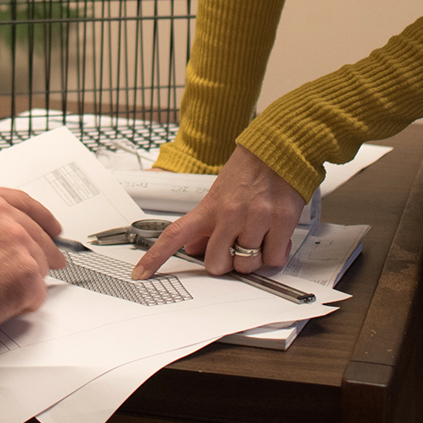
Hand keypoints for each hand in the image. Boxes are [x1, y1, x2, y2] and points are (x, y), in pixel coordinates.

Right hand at [0, 183, 65, 343]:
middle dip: (41, 253)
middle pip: (37, 234)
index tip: (51, 227)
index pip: (22, 202)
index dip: (41, 218)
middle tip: (45, 266)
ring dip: (26, 281)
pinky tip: (0, 303)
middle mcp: (0, 213)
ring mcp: (16, 240)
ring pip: (39, 264)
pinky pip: (37, 291)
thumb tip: (2, 236)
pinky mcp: (26, 270)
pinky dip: (24, 302)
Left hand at [131, 145, 304, 279]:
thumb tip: (192, 247)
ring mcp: (256, 218)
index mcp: (209, 207)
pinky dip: (273, 254)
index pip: (174, 234)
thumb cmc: (248, 170)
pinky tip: (273, 238)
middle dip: (225, 263)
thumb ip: (205, 223)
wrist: (278, 150)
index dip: (155, 257)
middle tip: (234, 248)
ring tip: (257, 237)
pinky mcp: (281, 222)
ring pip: (247, 265)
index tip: (141, 272)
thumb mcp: (218, 194)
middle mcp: (230, 214)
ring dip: (252, 259)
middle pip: (217, 263)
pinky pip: (273, 258)